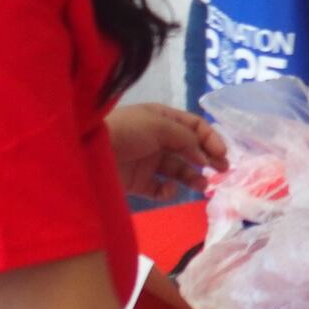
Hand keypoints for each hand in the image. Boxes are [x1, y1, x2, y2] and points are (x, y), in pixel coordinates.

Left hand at [105, 103, 228, 201]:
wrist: (86, 154)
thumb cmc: (126, 131)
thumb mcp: (160, 125)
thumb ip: (186, 138)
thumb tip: (203, 156)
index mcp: (161, 118)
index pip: (193, 126)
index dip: (210, 138)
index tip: (221, 153)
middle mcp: (156, 138)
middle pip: (189, 149)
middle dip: (206, 159)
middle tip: (222, 171)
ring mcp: (147, 161)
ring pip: (178, 170)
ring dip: (192, 176)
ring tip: (203, 185)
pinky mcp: (137, 183)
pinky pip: (159, 188)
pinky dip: (168, 190)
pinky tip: (169, 189)